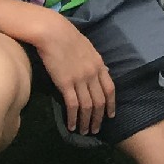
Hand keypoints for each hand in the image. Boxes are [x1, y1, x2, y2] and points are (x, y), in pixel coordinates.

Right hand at [31, 12, 115, 135]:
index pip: (110, 88)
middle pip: (100, 101)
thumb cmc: (67, 37)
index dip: (111, 104)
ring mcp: (80, 78)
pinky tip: (71, 126)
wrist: (53, 32)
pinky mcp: (66, 83)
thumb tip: (98, 74)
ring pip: (88, 106)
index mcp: (99, 64)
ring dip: (86, 121)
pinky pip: (73, 105)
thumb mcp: (87, 49)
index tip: (110, 116)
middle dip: (99, 118)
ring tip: (84, 131)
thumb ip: (93, 62)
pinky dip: (73, 118)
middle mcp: (92, 73)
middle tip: (95, 129)